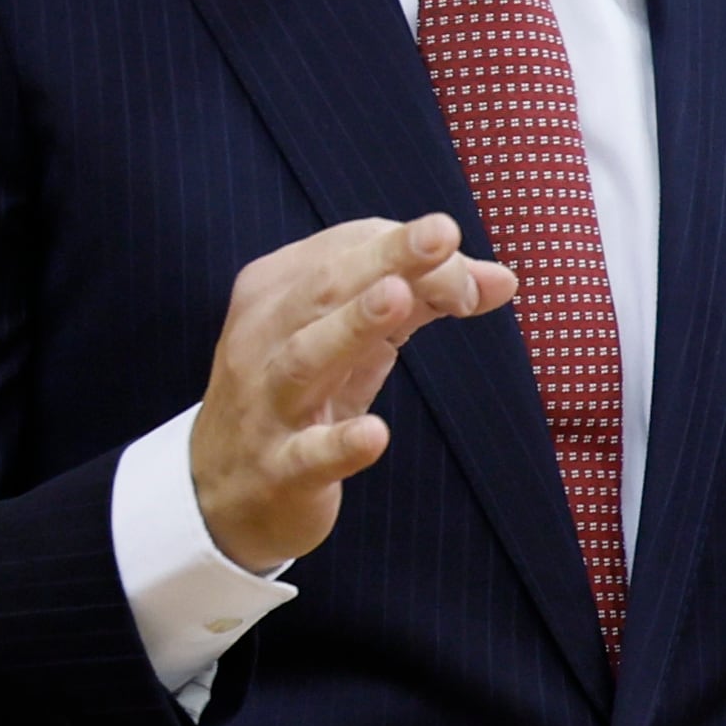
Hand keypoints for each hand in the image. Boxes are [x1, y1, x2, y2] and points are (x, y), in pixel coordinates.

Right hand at [190, 213, 516, 573]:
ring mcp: (266, 405)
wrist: (220, 493)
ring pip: (307, 357)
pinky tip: (374, 434)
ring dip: (353, 325)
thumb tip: (505, 279)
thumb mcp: (358, 338)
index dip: (413, 253)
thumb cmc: (304, 393)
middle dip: (387, 258)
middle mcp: (264, 337)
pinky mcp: (278, 470)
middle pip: (326, 286)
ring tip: (400, 298)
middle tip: (443, 233)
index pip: (349, 249)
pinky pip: (307, 455)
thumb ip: (428, 299)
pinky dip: (340, 444)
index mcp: (278, 289)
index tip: (468, 278)